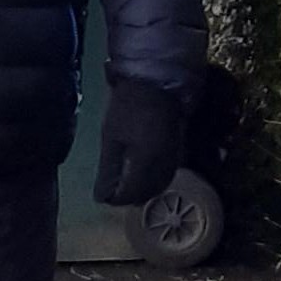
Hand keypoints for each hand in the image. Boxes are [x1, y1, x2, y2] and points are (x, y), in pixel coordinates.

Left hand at [94, 77, 184, 206]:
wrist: (156, 82)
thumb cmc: (128, 106)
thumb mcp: (111, 137)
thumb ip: (108, 168)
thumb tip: (101, 195)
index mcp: (145, 162)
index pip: (130, 194)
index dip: (115, 199)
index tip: (103, 196)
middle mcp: (163, 165)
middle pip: (147, 193)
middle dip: (129, 197)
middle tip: (114, 193)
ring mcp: (174, 157)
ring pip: (160, 185)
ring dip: (144, 190)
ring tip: (127, 186)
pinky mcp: (179, 150)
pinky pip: (168, 174)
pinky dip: (155, 180)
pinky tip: (144, 175)